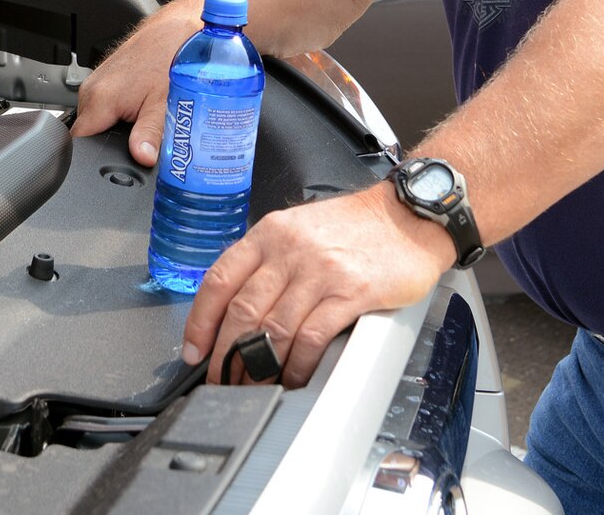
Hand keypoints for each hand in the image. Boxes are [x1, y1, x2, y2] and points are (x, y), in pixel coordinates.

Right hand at [70, 14, 194, 165]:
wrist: (177, 28)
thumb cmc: (173, 58)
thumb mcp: (165, 104)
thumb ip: (151, 135)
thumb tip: (142, 159)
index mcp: (100, 99)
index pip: (78, 144)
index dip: (93, 159)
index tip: (114, 163)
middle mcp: (92, 89)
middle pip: (89, 134)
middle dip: (110, 145)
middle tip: (140, 142)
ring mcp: (96, 82)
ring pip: (97, 120)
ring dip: (115, 128)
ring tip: (142, 120)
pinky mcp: (104, 78)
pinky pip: (102, 105)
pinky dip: (118, 112)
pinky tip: (140, 106)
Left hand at [183, 186, 454, 387]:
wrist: (408, 217)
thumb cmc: (354, 227)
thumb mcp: (299, 229)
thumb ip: (267, 262)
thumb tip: (235, 308)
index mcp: (269, 234)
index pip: (219, 280)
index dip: (200, 322)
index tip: (195, 350)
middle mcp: (289, 250)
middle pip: (242, 311)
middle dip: (227, 354)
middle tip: (223, 380)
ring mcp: (320, 271)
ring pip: (274, 329)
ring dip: (260, 367)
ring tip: (256, 386)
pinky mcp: (351, 292)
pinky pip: (312, 336)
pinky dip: (298, 364)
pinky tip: (294, 376)